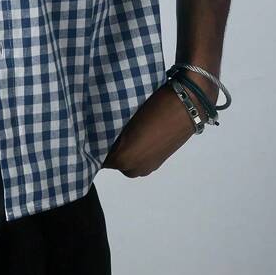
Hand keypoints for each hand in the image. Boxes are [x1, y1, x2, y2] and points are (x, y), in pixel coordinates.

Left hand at [100, 77, 215, 176]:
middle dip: (106, 146)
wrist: (187, 105)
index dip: (92, 141)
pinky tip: (132, 133)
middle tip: (101, 127)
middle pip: (110, 161)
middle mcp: (134, 169)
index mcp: (123, 158)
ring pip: (123, 161)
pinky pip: (137, 159)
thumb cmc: (153, 106)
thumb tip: (97, 131)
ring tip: (118, 128)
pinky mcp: (157, 163)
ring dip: (119, 149)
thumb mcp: (125, 115)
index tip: (88, 129)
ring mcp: (147, 167)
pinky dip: (132, 150)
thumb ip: (110, 129)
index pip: (97, 155)